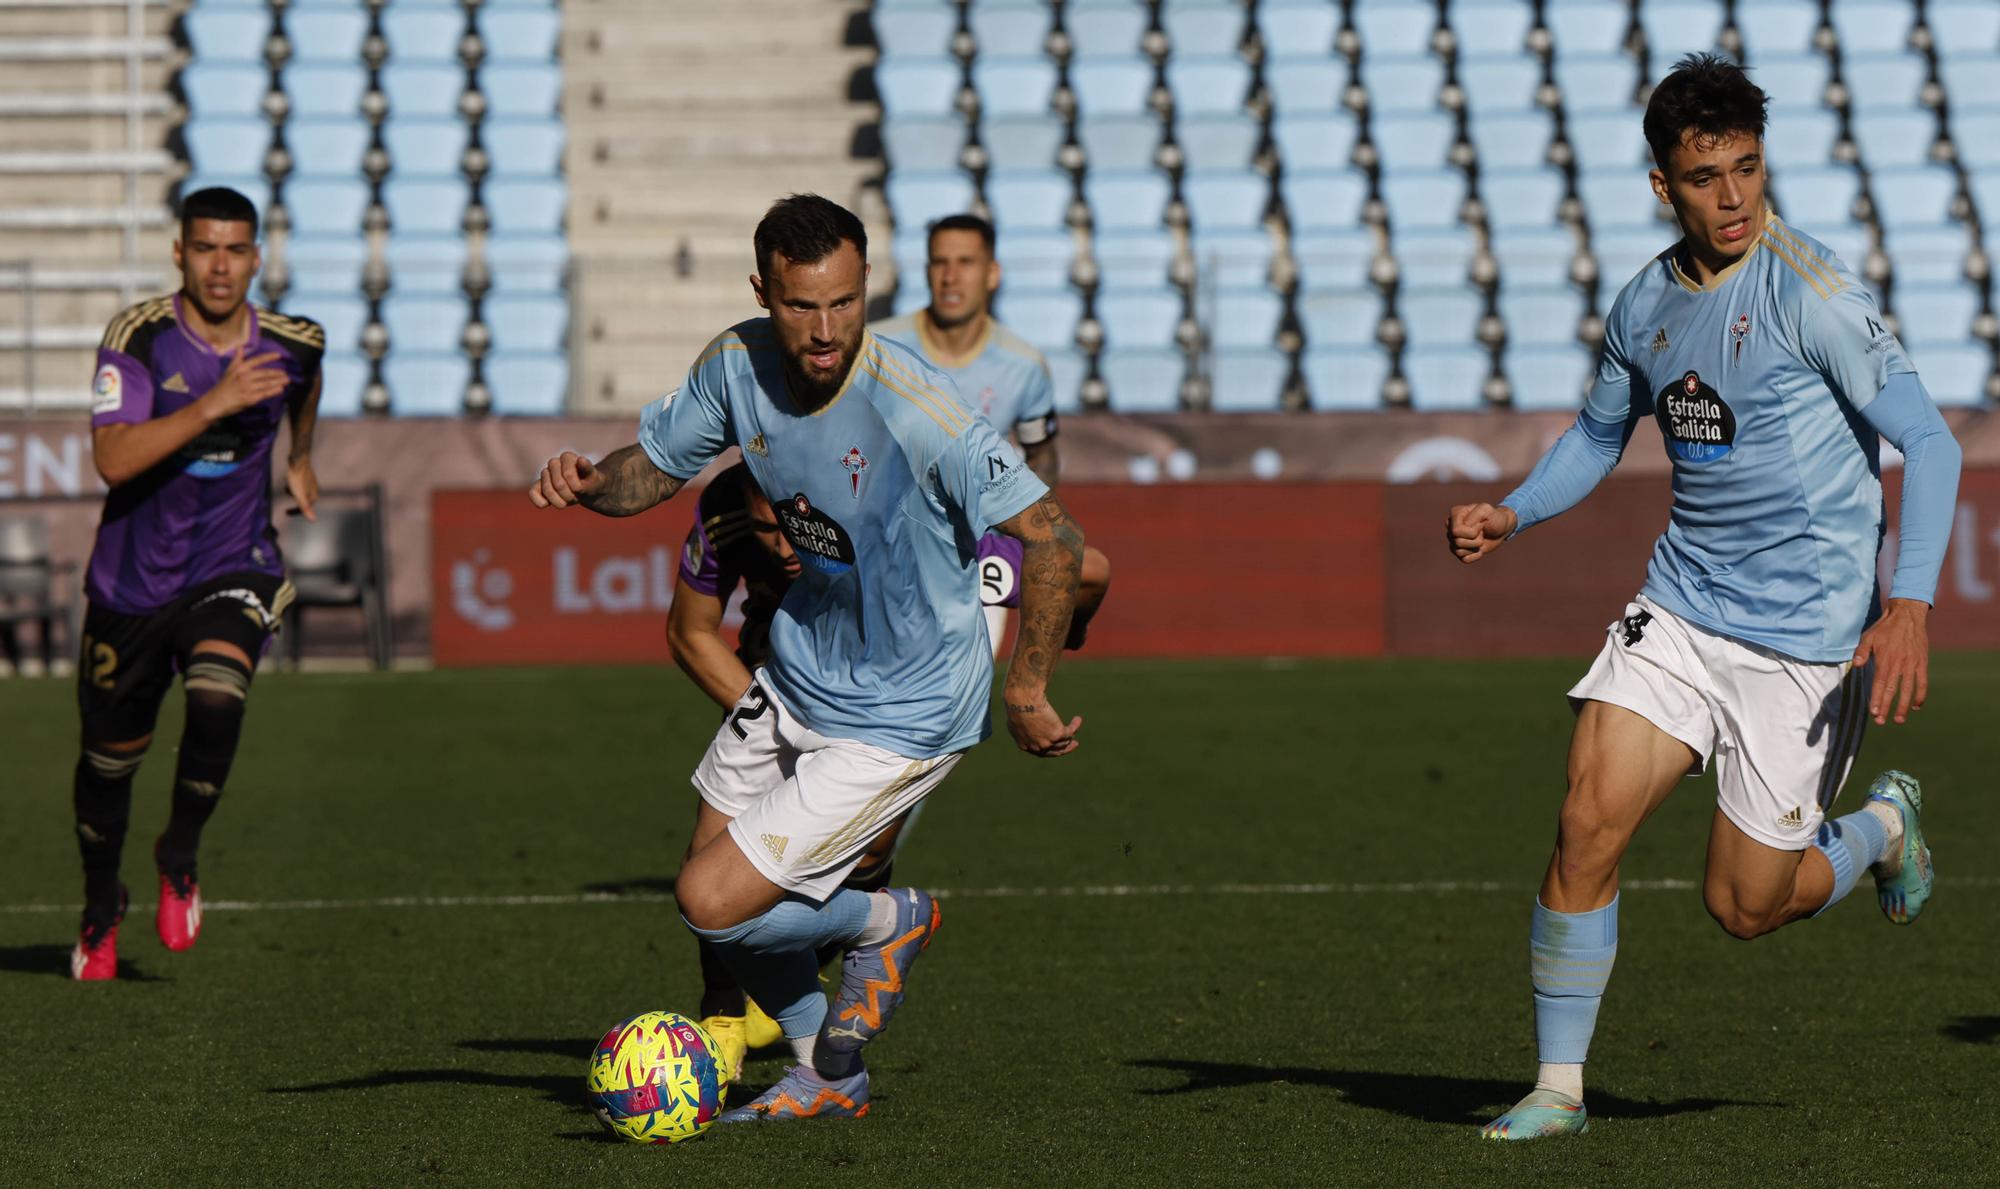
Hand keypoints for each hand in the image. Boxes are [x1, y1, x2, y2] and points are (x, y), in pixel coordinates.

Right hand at [200, 346, 287, 418]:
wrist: (216, 402)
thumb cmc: (223, 386)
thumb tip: (240, 347)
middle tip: (286, 374)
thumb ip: (237, 359)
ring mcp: (248, 388)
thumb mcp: (229, 371)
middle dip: (277, 373)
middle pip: (265, 373)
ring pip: (267, 383)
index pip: (257, 360)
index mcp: (240, 368)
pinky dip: (274, 391)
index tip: (279, 355)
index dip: (268, 357)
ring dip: (278, 382)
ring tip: (287, 380)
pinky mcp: (250, 398)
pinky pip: (265, 393)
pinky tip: (281, 389)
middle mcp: (245, 376)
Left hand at [285, 457, 318, 520]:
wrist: (298, 460)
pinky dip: (293, 485)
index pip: (306, 508)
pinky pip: (299, 484)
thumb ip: (305, 507)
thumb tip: (313, 520)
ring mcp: (310, 482)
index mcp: (314, 495)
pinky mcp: (305, 475)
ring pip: (301, 492)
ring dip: (293, 492)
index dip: (295, 512)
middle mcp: (314, 489)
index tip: (285, 513)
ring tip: (286, 488)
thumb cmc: (298, 478)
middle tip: (286, 500)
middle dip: (295, 501)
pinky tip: (288, 481)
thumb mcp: (299, 495)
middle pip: (304, 500)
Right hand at [529, 451, 602, 507]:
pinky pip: (532, 493)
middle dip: (570, 495)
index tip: (582, 489)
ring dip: (560, 502)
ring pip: (547, 491)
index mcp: (567, 457)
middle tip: (577, 496)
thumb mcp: (596, 479)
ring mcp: (545, 474)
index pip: (568, 475)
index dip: (576, 487)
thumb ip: (588, 470)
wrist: (587, 491)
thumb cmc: (591, 483)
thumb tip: (581, 460)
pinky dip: (541, 502)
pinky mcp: (538, 486)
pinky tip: (550, 504)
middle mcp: (554, 463)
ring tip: (569, 500)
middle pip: (558, 484)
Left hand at [1004, 689, 1080, 756]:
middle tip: (1073, 743)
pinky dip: (1075, 725)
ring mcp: (1047, 743)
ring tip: (1076, 725)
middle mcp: (1036, 747)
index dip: (1050, 748)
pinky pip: (1070, 731)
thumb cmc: (1017, 704)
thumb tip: (1028, 722)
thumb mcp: (1016, 719)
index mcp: (1024, 745)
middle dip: (1065, 748)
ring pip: (1064, 742)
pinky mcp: (1057, 735)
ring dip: (1071, 735)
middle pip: (1054, 751)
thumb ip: (1022, 725)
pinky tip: (1077, 719)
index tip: (1056, 744)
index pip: (1039, 751)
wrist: (1022, 701)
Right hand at [1447, 502, 1516, 562]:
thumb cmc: (1495, 517)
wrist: (1502, 528)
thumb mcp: (1487, 510)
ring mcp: (1454, 539)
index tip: (1481, 525)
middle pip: (1457, 542)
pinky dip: (1476, 555)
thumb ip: (1474, 515)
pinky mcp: (1460, 551)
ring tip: (1481, 539)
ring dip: (1475, 547)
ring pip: (1459, 552)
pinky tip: (1480, 548)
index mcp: (1455, 514)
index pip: (1456, 530)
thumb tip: (1464, 528)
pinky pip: (1464, 559)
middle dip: (1475, 540)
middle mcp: (1451, 527)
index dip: (1472, 532)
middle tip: (1482, 532)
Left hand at [1853, 599, 1930, 724]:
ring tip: (1899, 719)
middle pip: (1892, 689)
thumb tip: (1856, 665)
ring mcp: (1913, 664)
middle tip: (1881, 721)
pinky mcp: (1922, 662)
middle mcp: (1899, 663)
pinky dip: (1921, 694)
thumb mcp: (1868, 636)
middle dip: (1887, 707)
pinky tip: (1917, 706)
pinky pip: (1923, 681)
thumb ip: (1861, 652)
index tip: (1874, 712)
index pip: (1879, 683)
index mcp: (1885, 659)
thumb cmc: (1884, 628)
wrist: (1907, 615)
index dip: (1877, 698)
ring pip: (1909, 689)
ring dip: (1904, 706)